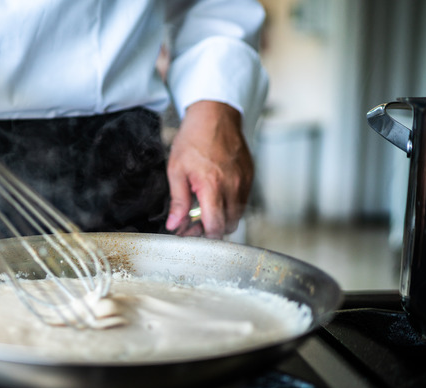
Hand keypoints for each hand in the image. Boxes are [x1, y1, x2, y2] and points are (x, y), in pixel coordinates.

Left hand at [165, 101, 253, 237]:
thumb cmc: (194, 139)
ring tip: (205, 207)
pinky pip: (243, 201)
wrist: (215, 115)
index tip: (189, 231)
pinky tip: (217, 195)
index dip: (202, 235)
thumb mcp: (176, 170)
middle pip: (228, 225)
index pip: (215, 226)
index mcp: (212, 185)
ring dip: (222, 218)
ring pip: (237, 215)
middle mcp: (233, 186)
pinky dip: (231, 205)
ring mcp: (244, 182)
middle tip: (195, 221)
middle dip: (211, 228)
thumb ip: (178, 201)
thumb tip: (175, 225)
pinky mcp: (250, 177)